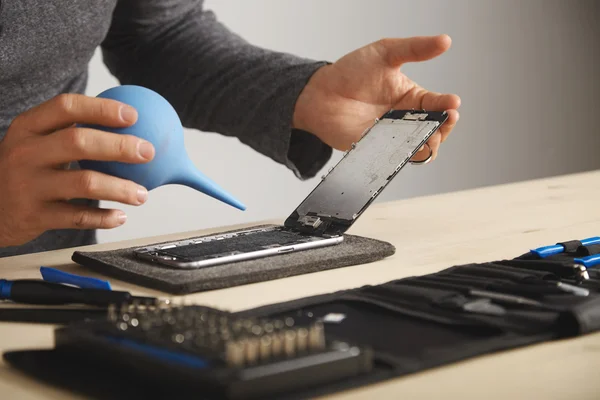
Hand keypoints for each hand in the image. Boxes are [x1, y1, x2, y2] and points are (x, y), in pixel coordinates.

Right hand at [0, 94, 154, 246]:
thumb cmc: (24, 170)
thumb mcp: (35, 144)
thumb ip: (70, 133)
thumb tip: (129, 126)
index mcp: (28, 127)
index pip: (66, 107)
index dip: (102, 109)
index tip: (133, 115)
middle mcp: (25, 153)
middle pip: (79, 142)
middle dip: (120, 146)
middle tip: (148, 153)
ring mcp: (27, 185)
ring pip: (84, 182)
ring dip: (120, 188)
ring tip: (142, 194)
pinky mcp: (33, 216)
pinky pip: (77, 217)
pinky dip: (103, 217)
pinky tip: (121, 216)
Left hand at [293, 34, 460, 161]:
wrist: (321, 94)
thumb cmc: (351, 71)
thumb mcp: (385, 53)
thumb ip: (414, 48)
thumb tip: (445, 41)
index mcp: (412, 97)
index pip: (437, 103)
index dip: (448, 105)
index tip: (452, 103)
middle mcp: (406, 119)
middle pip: (435, 130)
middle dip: (444, 128)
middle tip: (446, 121)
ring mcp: (392, 136)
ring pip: (421, 148)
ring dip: (430, 145)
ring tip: (431, 138)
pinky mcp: (377, 150)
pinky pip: (396, 157)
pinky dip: (405, 156)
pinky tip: (407, 148)